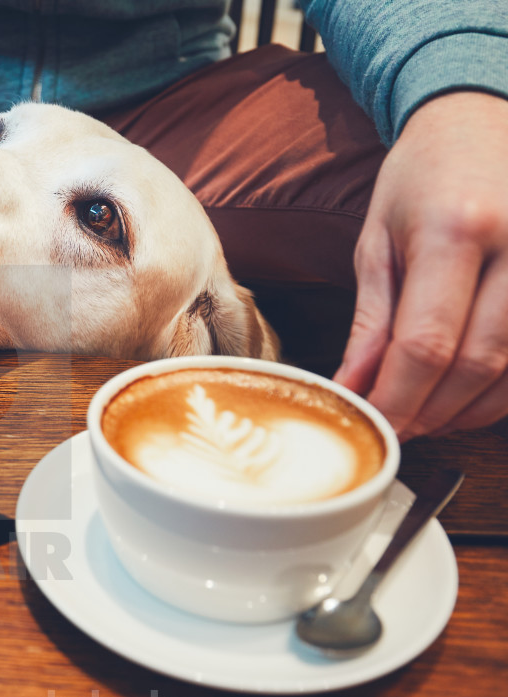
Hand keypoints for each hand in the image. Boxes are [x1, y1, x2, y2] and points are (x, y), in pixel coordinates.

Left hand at [335, 92, 507, 439]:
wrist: (482, 119)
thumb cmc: (422, 178)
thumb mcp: (378, 241)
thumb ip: (371, 321)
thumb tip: (353, 388)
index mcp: (455, 230)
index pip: (426, 342)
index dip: (399, 398)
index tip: (374, 424)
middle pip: (476, 362)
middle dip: (432, 410)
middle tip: (398, 429)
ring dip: (469, 409)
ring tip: (428, 417)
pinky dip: (504, 389)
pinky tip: (470, 397)